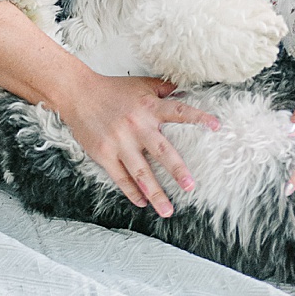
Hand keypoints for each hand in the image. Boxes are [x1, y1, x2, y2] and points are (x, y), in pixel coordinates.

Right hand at [57, 71, 218, 217]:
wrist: (78, 94)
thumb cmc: (112, 89)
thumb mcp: (140, 84)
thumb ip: (163, 88)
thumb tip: (184, 88)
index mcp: (148, 107)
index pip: (178, 112)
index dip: (198, 117)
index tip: (216, 126)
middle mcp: (136, 125)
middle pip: (161, 151)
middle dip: (177, 170)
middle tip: (191, 187)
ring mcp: (119, 142)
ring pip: (141, 172)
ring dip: (155, 194)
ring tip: (168, 211)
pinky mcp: (104, 154)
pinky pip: (121, 178)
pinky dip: (132, 192)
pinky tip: (142, 203)